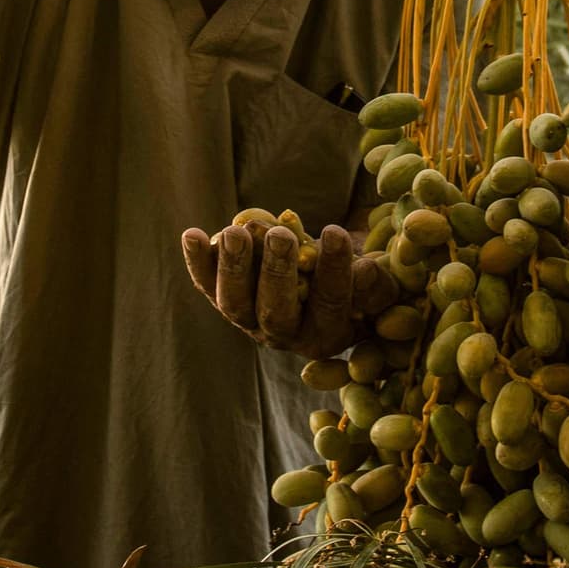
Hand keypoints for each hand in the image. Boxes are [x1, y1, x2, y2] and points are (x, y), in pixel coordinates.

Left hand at [182, 223, 398, 359]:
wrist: (321, 273)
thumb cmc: (357, 278)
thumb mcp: (377, 282)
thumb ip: (375, 281)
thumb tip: (363, 272)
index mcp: (328, 334)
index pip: (329, 304)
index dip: (333, 269)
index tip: (335, 231)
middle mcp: (284, 335)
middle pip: (275, 312)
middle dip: (276, 273)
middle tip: (280, 236)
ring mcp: (249, 319)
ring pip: (235, 303)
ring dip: (233, 267)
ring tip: (237, 232)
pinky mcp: (224, 297)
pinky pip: (206, 283)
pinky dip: (197, 260)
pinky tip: (192, 234)